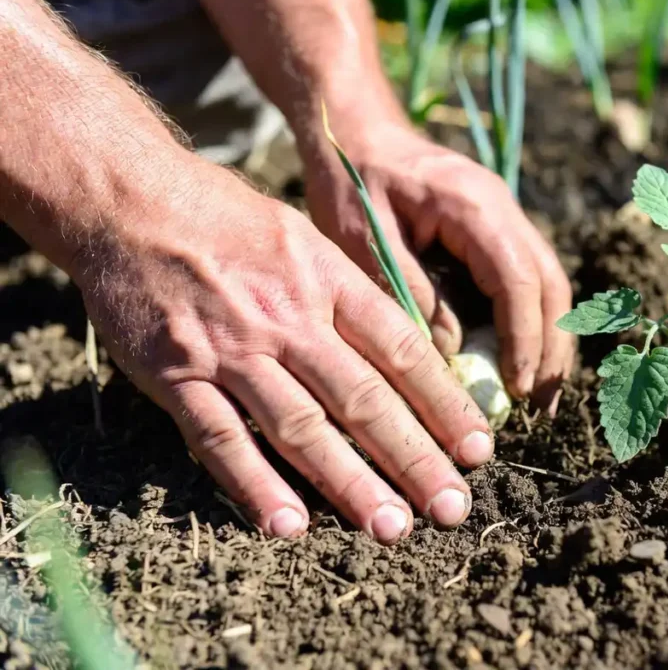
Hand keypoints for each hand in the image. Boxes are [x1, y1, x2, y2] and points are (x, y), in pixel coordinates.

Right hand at [74, 158, 494, 542]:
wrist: (130, 199)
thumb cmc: (227, 219)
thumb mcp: (305, 239)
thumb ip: (351, 296)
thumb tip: (409, 354)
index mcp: (327, 280)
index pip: (402, 351)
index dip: (444, 404)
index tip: (477, 449)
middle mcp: (287, 316)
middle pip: (364, 398)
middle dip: (415, 458)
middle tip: (453, 508)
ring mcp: (230, 348)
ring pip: (301, 426)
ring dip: (350, 483)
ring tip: (392, 529)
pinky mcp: (174, 373)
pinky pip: (219, 438)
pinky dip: (254, 485)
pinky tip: (289, 525)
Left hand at [302, 106, 574, 412]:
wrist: (353, 130)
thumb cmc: (351, 181)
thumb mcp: (365, 240)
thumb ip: (410, 293)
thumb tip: (452, 351)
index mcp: (473, 207)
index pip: (519, 280)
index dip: (524, 339)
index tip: (517, 388)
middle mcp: (502, 209)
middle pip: (550, 285)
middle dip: (551, 349)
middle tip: (540, 406)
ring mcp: (504, 217)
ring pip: (548, 284)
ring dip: (549, 341)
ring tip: (539, 397)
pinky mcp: (495, 230)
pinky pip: (528, 280)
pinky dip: (531, 323)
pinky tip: (521, 361)